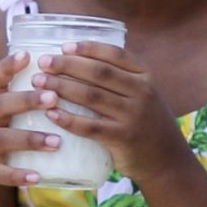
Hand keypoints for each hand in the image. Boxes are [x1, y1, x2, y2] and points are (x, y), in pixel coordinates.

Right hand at [0, 51, 62, 206]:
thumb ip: (14, 108)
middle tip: (53, 97)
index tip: (27, 54)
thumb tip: (56, 89)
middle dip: (26, 100)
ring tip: (56, 142)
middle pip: (0, 105)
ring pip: (1, 139)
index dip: (7, 67)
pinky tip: (37, 176)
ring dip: (29, 139)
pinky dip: (16, 175)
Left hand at [31, 41, 190, 184]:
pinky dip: (69, 119)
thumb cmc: (145, 123)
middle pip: (99, 72)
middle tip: (43, 63)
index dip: (88, 48)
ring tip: (40, 83)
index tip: (65, 46)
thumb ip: (120, 80)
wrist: (166, 159)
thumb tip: (77, 61)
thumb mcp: (143, 95)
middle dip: (68, 65)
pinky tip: (51, 114)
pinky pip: (91, 127)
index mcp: (145, 76)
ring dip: (62, 87)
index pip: (115, 54)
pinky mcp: (123, 138)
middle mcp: (142, 92)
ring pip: (92, 96)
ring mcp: (133, 115)